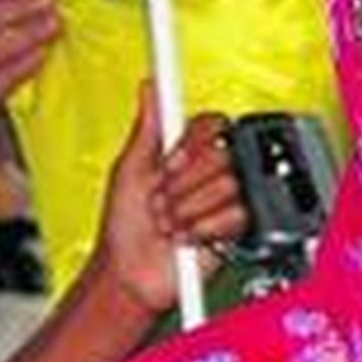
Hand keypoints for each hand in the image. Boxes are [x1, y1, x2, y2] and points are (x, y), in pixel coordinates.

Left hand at [93, 80, 247, 314]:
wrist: (131, 273)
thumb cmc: (124, 226)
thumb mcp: (128, 170)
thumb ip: (147, 128)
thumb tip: (149, 89)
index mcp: (185, 151)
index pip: (211, 124)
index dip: (189, 146)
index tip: (166, 166)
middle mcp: (208, 172)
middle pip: (221, 154)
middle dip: (183, 185)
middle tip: (162, 201)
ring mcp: (223, 199)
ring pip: (227, 185)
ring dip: (189, 209)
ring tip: (171, 222)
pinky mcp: (236, 226)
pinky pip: (236, 214)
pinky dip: (205, 228)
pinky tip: (188, 236)